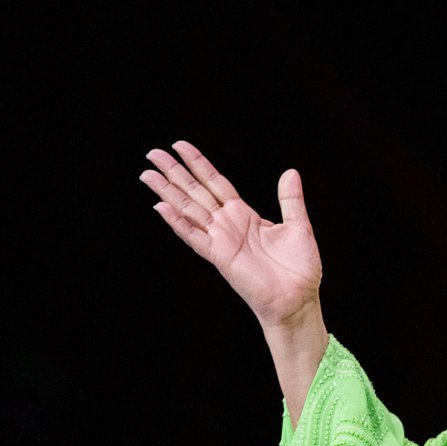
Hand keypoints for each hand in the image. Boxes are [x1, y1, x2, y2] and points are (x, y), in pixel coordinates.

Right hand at [140, 141, 322, 328]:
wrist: (298, 300)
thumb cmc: (299, 269)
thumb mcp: (298, 226)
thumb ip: (291, 200)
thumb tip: (290, 172)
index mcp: (244, 215)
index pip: (216, 183)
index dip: (198, 164)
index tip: (180, 145)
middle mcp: (228, 225)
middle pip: (196, 192)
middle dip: (175, 172)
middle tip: (152, 153)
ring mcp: (221, 240)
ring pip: (188, 210)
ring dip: (167, 192)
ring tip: (147, 174)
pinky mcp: (220, 257)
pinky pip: (195, 237)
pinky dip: (178, 223)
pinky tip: (161, 208)